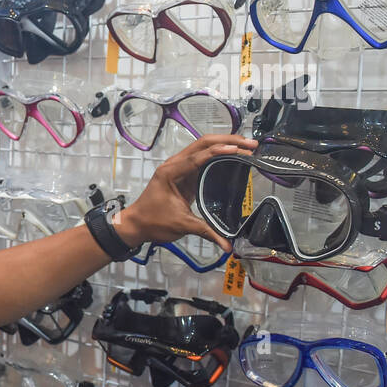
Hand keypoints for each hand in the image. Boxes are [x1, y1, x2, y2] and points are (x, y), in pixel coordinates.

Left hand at [117, 134, 258, 253]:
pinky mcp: (184, 173)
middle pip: (203, 143)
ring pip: (203, 147)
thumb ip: (206, 232)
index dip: (221, 151)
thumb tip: (228, 246)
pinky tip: (233, 155)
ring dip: (224, 144)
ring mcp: (178, 167)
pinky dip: (218, 154)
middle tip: (250, 144)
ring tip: (246, 146)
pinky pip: (203, 158)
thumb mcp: (182, 225)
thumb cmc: (153, 222)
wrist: (136, 224)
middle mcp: (174, 164)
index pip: (199, 156)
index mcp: (170, 172)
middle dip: (228, 140)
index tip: (240, 150)